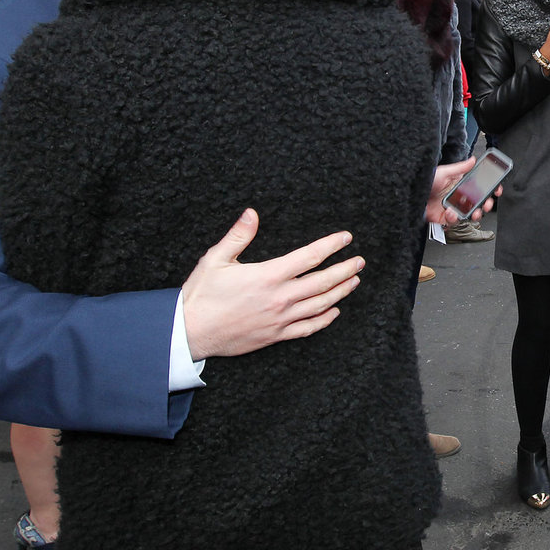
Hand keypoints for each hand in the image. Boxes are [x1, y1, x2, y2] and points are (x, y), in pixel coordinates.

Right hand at [182, 209, 362, 360]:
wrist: (190, 332)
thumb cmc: (202, 294)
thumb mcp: (216, 258)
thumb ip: (238, 235)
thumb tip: (252, 213)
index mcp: (268, 276)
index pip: (309, 257)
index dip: (331, 245)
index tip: (346, 238)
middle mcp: (279, 298)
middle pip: (322, 282)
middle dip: (345, 270)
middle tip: (360, 261)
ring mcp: (280, 319)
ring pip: (320, 305)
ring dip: (340, 292)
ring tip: (354, 281)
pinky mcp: (275, 336)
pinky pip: (307, 329)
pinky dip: (324, 319)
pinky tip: (334, 311)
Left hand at [425, 157, 497, 225]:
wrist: (408, 194)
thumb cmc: (425, 180)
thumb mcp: (444, 172)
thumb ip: (460, 168)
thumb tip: (473, 160)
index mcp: (460, 185)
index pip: (479, 187)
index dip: (490, 189)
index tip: (497, 190)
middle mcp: (457, 197)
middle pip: (477, 203)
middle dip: (486, 204)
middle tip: (488, 204)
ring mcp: (451, 208)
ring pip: (468, 214)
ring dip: (474, 214)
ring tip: (474, 212)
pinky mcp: (443, 218)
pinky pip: (453, 221)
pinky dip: (454, 218)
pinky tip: (450, 212)